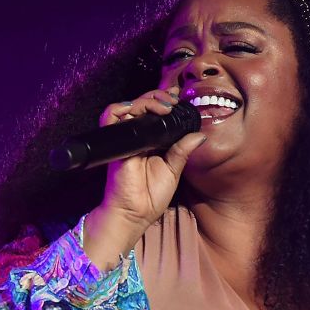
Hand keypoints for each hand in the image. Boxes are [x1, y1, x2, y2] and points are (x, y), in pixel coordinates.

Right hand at [83, 88, 206, 270]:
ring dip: (145, 100)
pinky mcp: (114, 143)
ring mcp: (124, 138)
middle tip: (171, 100)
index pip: (154, 113)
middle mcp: (137, 137)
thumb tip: (200, 135)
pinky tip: (139, 109)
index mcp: (150, 141)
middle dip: (157, 96)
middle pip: (141, 105)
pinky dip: (121, 108)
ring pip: (128, 106)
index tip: (177, 97)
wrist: (135, 213)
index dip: (163, 101)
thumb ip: (183, 150)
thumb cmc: (151, 196)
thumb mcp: (173, 170)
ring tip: (162, 105)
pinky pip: (110, 117)